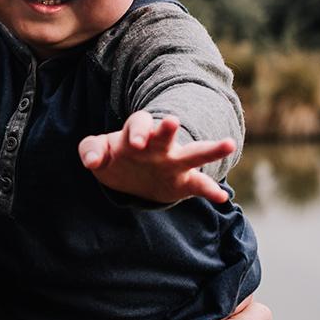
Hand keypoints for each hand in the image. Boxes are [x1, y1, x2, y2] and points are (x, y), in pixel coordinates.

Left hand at [79, 110, 234, 204]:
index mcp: (136, 134)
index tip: (136, 143)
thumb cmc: (115, 157)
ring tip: (229, 144)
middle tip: (172, 121)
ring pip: (193, 154)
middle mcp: (158, 145)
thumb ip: (91, 150)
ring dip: (210, 149)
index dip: (137, 131)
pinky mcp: (183, 182)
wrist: (131, 175)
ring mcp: (174, 162)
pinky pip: (199, 185)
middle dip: (167, 129)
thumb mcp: (98, 153)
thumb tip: (90, 162)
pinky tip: (221, 198)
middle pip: (164, 134)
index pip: (138, 124)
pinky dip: (210, 191)